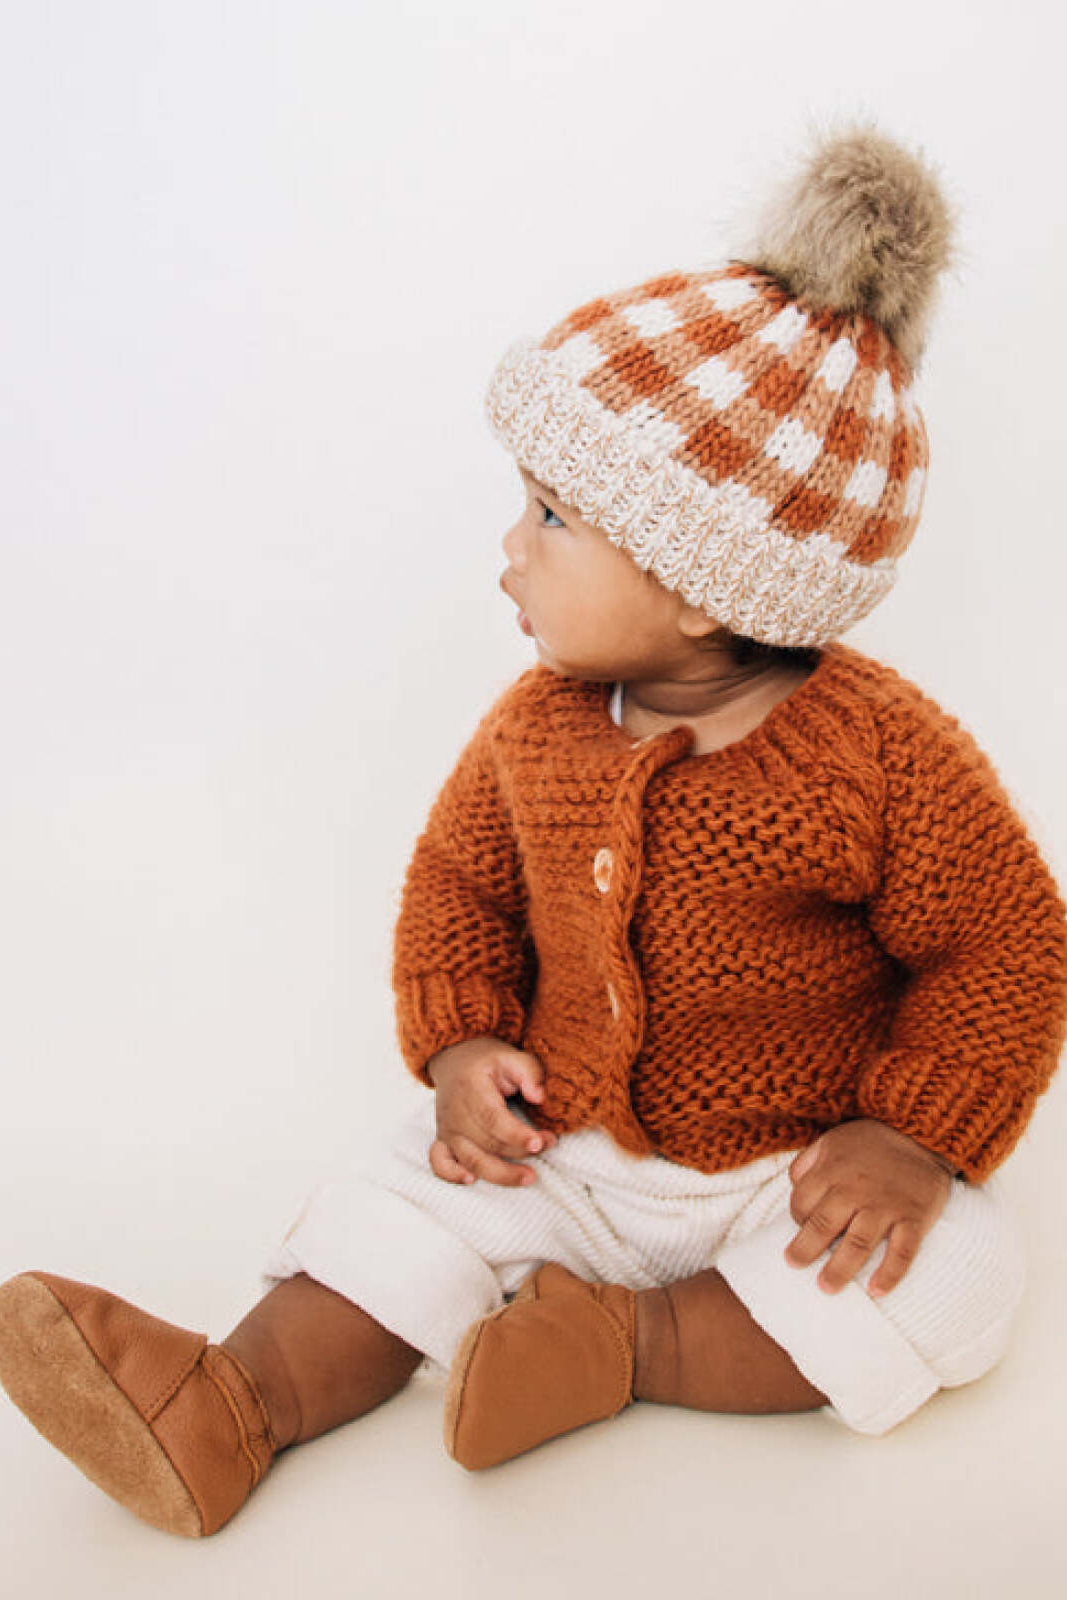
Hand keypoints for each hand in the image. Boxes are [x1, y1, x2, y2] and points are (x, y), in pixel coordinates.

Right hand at [426, 1035, 556, 1187]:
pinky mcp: (443, 1140)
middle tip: (548, 1145)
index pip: (492, 1119)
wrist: (454, 1060)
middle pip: (487, 1143)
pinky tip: (472, 1180)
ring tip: (529, 1177)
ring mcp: (447, 1129)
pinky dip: (452, 1175)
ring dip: (500, 1174)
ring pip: (470, 1160)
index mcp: (470, 1089)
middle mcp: (454, 1113)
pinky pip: (440, 1164)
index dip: (516, 1134)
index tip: (540, 1141)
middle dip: (521, 1151)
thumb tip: (539, 1097)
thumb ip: (529, 1072)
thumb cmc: (488, 1062)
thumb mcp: (511, 1056)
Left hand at [784, 1118, 954, 1296]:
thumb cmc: (872, 1142)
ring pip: (858, 1244)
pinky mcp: (914, 1218)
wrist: (924, 1135)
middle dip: (805, 1249)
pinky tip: (876, 1292)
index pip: (802, 1202)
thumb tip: (792, 1186)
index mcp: (832, 1170)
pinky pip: (902, 1251)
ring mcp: (887, 1206)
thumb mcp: (833, 1140)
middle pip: (823, 1226)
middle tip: (794, 1265)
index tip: (800, 1228)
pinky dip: (890, 1273)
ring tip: (826, 1288)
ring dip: (840, 1269)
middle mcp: (856, 1190)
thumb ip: (808, 1161)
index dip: (796, 1217)